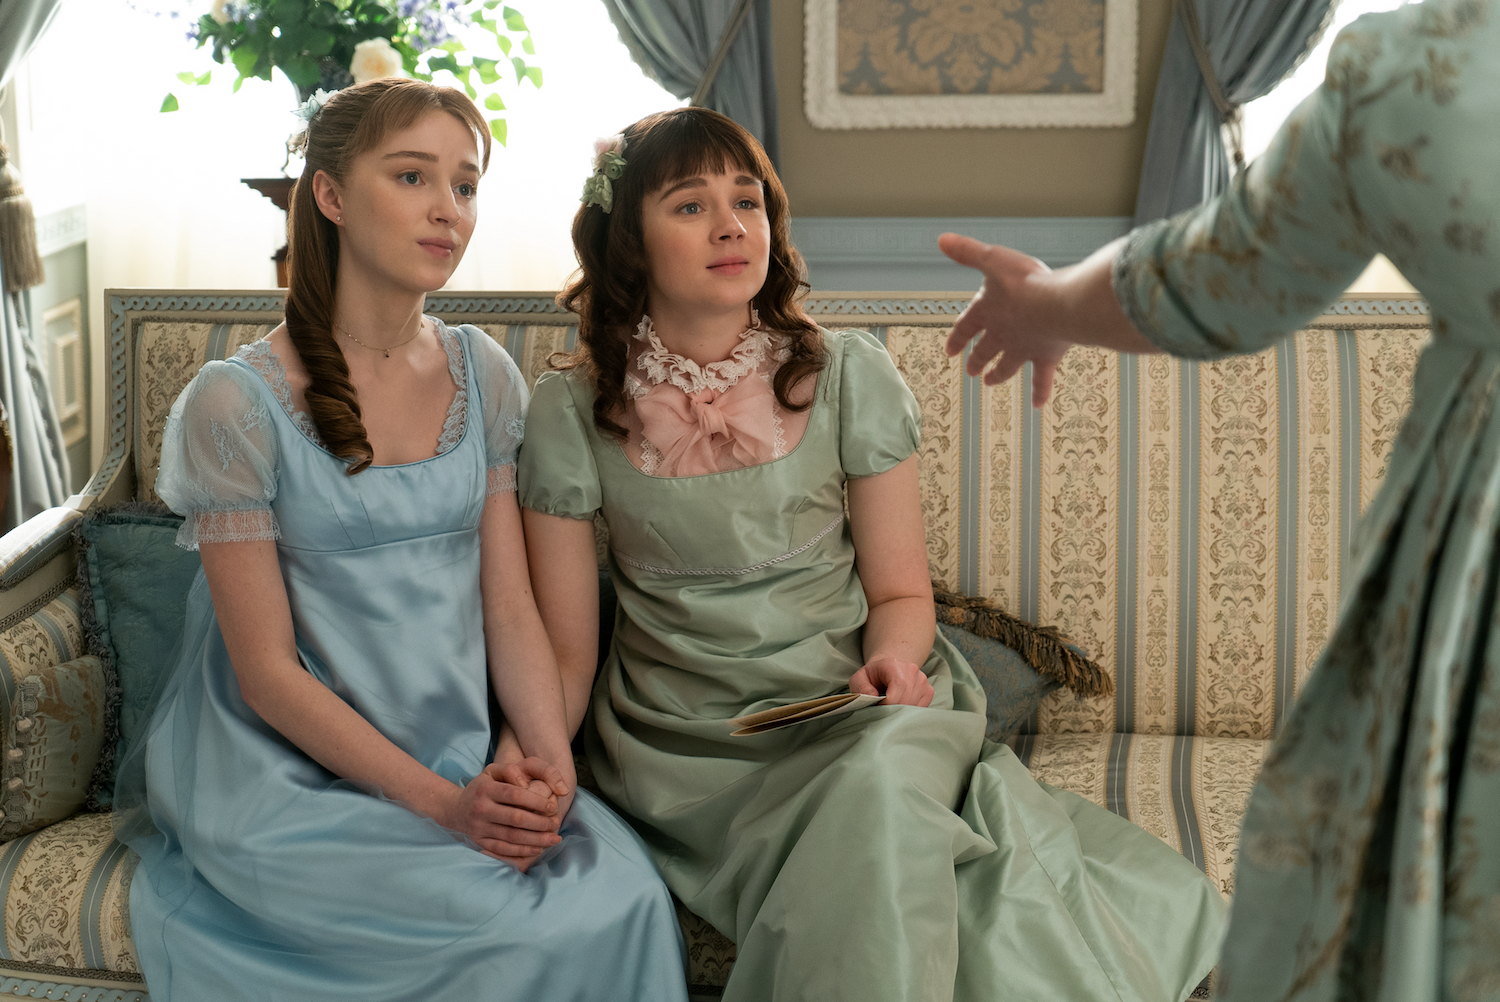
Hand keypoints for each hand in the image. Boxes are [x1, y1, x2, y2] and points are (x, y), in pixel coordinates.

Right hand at [489, 757, 574, 872]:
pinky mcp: (480, 842)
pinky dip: (521, 851)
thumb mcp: (492, 771)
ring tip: (553, 839)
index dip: (536, 801)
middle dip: (540, 823)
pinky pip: (503, 849)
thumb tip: (526, 783)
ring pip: (511, 836)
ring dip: (536, 839)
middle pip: (515, 818)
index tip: (553, 807)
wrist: (456, 809)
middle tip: (555, 824)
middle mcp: (481, 808)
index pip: (515, 794)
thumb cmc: (482, 787)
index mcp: (486, 789)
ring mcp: (479, 827)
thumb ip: (510, 770)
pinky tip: (537, 848)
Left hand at [849, 658, 934, 706]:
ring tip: (890, 709)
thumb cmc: (872, 677)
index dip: (889, 702)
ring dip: (901, 712)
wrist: (887, 670)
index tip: (878, 708)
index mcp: (893, 664)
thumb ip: (861, 688)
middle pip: (907, 698)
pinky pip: (922, 707)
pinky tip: (900, 708)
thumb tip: (873, 697)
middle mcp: (912, 670)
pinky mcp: (928, 690)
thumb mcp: (859, 679)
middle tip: (883, 712)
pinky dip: (910, 712)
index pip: (898, 686)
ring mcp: (922, 680)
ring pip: (915, 705)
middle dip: (893, 710)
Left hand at [938, 233, 1074, 405]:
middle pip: (985, 351)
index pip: (966, 327)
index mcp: (988, 312)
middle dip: (977, 360)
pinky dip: (1040, 391)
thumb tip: (942, 239)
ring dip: (998, 375)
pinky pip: (1042, 378)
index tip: (949, 352)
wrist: (1056, 304)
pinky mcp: (1046, 356)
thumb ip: (967, 251)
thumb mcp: (993, 259)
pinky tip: (1038, 406)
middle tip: (971, 372)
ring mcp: (1024, 348)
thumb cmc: (1027, 281)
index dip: (957, 338)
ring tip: (991, 382)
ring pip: (1007, 366)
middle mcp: (1003, 334)